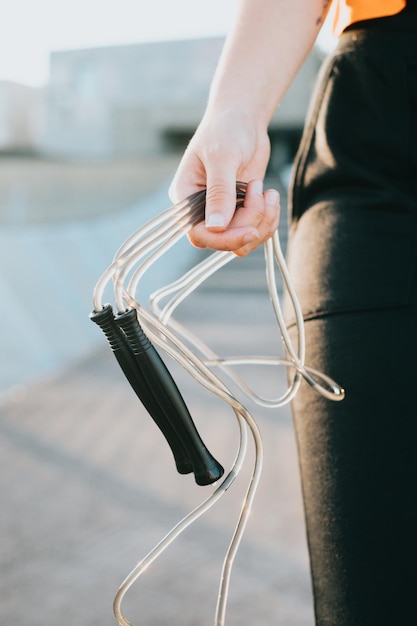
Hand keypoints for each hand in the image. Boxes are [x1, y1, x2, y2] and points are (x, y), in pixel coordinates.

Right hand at [169, 108, 279, 256]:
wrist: (243, 119)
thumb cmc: (226, 130)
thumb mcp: (222, 157)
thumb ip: (219, 192)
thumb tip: (216, 227)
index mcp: (186, 198)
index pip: (200, 235)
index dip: (225, 239)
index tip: (251, 230)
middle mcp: (201, 211)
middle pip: (224, 241)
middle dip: (250, 222)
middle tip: (260, 190)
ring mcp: (222, 213)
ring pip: (243, 241)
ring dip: (263, 221)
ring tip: (269, 193)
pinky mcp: (241, 212)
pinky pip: (255, 231)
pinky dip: (269, 218)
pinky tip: (271, 195)